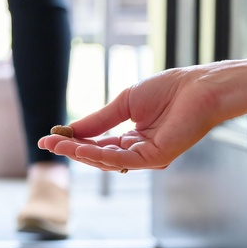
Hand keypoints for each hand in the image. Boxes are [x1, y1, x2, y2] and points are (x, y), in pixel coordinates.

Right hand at [38, 65, 228, 170]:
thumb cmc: (168, 90)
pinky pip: (122, 160)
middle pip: (99, 155)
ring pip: (107, 160)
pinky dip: (99, 155)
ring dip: (81, 153)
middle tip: (47, 144)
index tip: (49, 139)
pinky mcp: (156, 158)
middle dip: (72, 149)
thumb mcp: (124, 103)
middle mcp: (140, 151)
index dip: (74, 142)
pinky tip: (81, 148)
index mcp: (134, 138)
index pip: (99, 144)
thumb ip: (99, 119)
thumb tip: (72, 130)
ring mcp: (148, 157)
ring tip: (58, 144)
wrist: (199, 86)